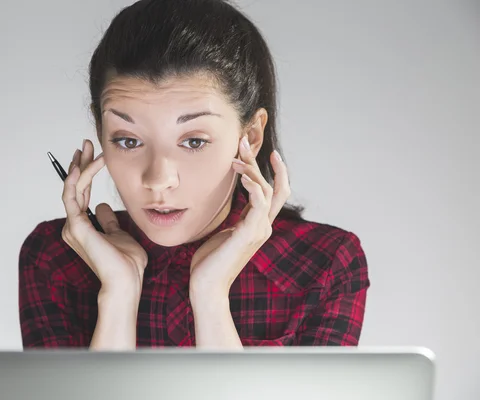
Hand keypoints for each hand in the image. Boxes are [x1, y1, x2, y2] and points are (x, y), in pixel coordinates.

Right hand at [61, 139, 147, 292]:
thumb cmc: (126, 262)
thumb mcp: (119, 233)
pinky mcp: (76, 226)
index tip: (93, 155)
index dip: (86, 173)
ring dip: (80, 166)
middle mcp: (73, 225)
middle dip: (80, 163)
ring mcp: (72, 226)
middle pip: (74, 187)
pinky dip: (76, 179)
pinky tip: (82, 165)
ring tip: (87, 149)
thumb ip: (108, 220)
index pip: (82, 193)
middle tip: (86, 144)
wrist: (126, 279)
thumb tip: (103, 206)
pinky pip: (72, 196)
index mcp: (83, 226)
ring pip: (73, 188)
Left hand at [189, 136, 290, 294]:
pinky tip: (241, 175)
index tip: (259, 149)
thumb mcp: (223, 232)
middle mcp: (264, 225)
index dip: (270, 169)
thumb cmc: (210, 261)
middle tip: (243, 140)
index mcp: (258, 224)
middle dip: (259, 160)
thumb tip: (227, 201)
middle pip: (274, 185)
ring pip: (267, 190)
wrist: (207, 286)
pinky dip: (253, 185)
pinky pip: (260, 202)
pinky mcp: (250, 233)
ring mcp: (260, 230)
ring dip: (252, 169)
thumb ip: (233, 217)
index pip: (273, 191)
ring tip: (236, 156)